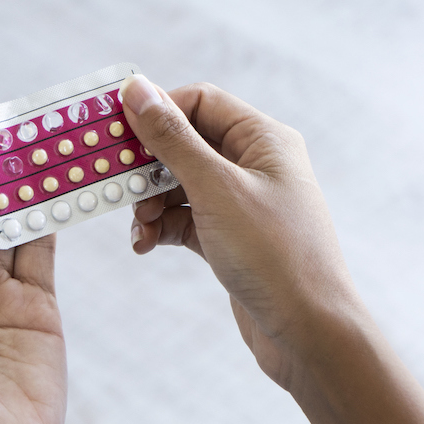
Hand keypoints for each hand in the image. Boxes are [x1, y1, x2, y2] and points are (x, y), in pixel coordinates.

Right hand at [121, 75, 367, 390]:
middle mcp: (256, 165)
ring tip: (138, 226)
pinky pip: (185, 219)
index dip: (156, 112)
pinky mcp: (231, 239)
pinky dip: (162, 227)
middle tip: (116, 185)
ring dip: (150, 201)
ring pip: (180, 185)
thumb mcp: (216, 189)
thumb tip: (137, 89)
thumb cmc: (274, 254)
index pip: (199, 102)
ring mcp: (244, 204)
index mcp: (264, 139)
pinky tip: (145, 243)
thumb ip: (173, 139)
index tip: (115, 133)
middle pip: (186, 143)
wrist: (308, 333)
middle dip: (148, 164)